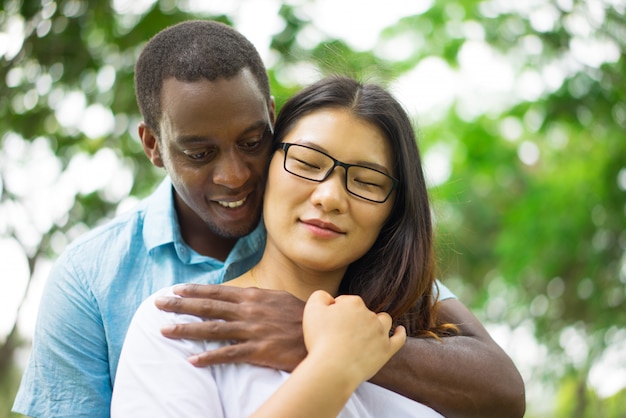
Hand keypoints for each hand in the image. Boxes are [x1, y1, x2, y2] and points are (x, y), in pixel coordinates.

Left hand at [155, 284, 305, 370]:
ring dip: (187, 330)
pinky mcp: (259, 350)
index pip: (217, 292)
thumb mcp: (278, 299)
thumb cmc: (301, 316)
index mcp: (253, 297)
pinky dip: (209, 358)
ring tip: (165, 331)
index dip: (194, 291)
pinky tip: (192, 361)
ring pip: (213, 329)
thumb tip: (240, 295)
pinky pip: (229, 354)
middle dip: (181, 305)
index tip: (175, 290)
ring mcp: (252, 330)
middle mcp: (249, 310)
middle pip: (209, 307)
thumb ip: (256, 298)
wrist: (323, 333)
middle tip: (158, 303)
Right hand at [302, 290, 405, 384]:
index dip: (336, 312)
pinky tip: (399, 330)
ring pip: (383, 320)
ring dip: (377, 322)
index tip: (329, 324)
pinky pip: (399, 338)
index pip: (346, 302)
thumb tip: (329, 298)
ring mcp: (380, 332)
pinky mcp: (386, 350)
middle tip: (341, 334)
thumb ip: (320, 296)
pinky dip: (400, 333)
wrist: (333, 368)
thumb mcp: (312, 309)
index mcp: (353, 303)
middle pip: (363, 312)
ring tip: (369, 330)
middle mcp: (370, 315)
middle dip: (354, 319)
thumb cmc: (321, 339)